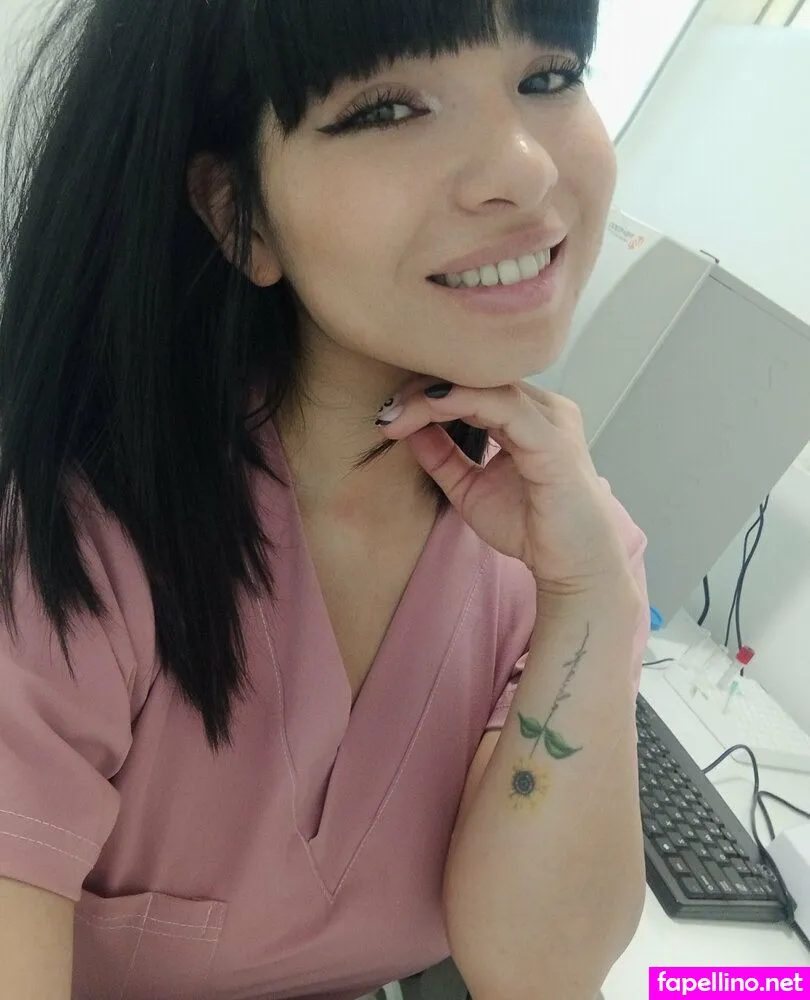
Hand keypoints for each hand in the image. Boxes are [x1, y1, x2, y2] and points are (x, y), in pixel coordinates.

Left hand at [376, 379, 636, 598]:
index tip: (388, 412)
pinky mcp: (553, 440)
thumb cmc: (531, 527)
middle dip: (425, 387)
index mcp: (529, 415)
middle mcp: (544, 408)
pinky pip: (503, 405)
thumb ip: (442, 456)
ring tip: (398, 413)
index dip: (427, 390)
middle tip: (387, 409)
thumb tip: (407, 427)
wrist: (573, 566)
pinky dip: (460, 401)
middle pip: (478, 376)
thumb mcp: (469, 488)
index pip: (474, 384)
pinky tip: (429, 408)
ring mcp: (552, 420)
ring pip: (487, 384)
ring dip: (435, 393)